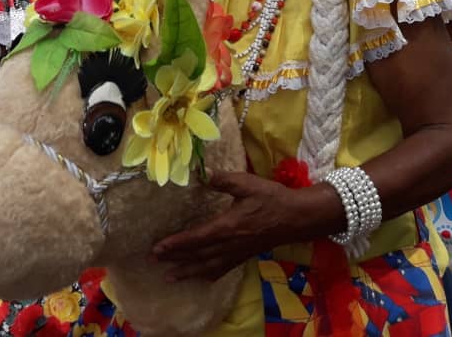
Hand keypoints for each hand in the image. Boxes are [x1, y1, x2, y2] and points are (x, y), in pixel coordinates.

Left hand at [150, 171, 310, 281]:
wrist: (297, 217)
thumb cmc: (272, 198)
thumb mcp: (247, 183)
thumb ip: (223, 179)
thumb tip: (202, 173)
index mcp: (228, 226)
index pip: (196, 238)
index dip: (176, 244)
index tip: (158, 247)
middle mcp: (230, 244)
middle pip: (198, 255)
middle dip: (175, 258)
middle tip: (154, 260)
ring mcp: (238, 253)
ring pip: (208, 266)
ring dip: (187, 272)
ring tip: (170, 276)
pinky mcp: (245, 256)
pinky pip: (222, 269)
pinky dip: (208, 275)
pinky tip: (200, 278)